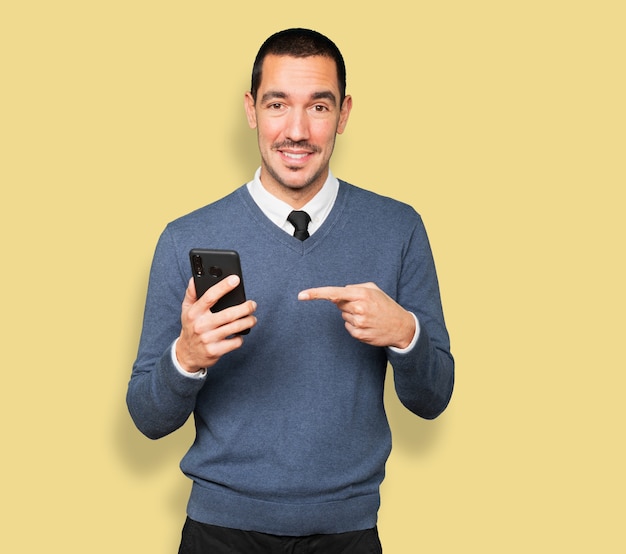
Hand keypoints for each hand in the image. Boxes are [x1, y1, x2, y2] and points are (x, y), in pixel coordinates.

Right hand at [176, 276, 256, 372]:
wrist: (186, 354)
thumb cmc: (190, 327)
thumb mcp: (186, 310)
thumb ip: (191, 293)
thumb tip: (194, 279)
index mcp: (194, 312)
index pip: (210, 296)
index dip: (223, 287)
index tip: (235, 279)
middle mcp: (200, 325)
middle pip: (228, 314)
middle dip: (245, 308)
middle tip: (253, 305)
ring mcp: (208, 339)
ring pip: (235, 327)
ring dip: (248, 321)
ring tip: (252, 318)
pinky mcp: (215, 351)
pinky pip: (235, 342)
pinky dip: (241, 337)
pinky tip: (240, 334)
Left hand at [298, 282, 414, 348]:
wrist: (401, 327)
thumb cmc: (386, 306)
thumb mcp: (374, 289)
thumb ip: (354, 287)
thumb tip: (337, 294)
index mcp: (362, 294)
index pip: (333, 292)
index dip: (316, 294)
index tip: (301, 295)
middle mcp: (359, 308)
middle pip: (338, 304)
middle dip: (347, 303)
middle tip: (364, 306)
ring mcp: (358, 323)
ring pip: (343, 315)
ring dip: (352, 315)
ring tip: (368, 316)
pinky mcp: (358, 334)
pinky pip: (347, 326)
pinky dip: (355, 325)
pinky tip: (368, 324)